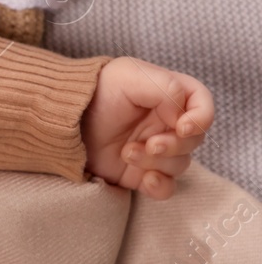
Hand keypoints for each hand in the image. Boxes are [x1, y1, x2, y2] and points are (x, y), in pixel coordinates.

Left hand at [82, 56, 214, 198]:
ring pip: (180, 164)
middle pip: (194, 140)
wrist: (61, 117)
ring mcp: (155, 149)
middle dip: (174, 145)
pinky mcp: (142, 171)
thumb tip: (184, 116)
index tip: (182, 127)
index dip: (201, 118)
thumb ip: (166, 88)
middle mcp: (166, 123)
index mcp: (168, 95)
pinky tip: (145, 180)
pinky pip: (166, 187)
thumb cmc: (95, 89)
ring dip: (157, 163)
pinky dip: (160, 186)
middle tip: (150, 145)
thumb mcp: (129, 76)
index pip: (202, 105)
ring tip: (127, 152)